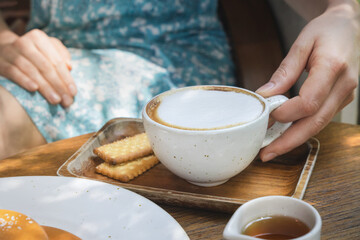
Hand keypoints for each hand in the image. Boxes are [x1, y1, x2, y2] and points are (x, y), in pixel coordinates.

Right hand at [0, 29, 76, 106]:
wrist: (4, 49)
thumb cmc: (34, 51)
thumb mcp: (48, 48)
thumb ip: (61, 55)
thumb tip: (70, 67)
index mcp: (39, 38)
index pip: (56, 61)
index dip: (66, 78)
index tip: (74, 92)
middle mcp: (25, 43)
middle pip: (46, 67)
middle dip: (58, 86)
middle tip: (67, 101)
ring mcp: (12, 53)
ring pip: (32, 71)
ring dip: (45, 87)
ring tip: (55, 100)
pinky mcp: (2, 63)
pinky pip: (14, 73)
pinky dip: (24, 81)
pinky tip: (34, 89)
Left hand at [256, 1, 359, 160]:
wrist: (349, 28)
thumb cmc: (325, 32)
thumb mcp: (302, 43)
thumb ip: (285, 71)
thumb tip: (265, 95)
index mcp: (333, 67)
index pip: (309, 102)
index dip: (285, 113)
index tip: (265, 115)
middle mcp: (344, 86)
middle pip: (315, 123)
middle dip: (288, 142)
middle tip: (265, 155)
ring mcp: (346, 96)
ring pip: (318, 125)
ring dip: (293, 139)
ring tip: (270, 149)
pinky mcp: (341, 100)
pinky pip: (320, 119)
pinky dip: (301, 129)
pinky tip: (284, 135)